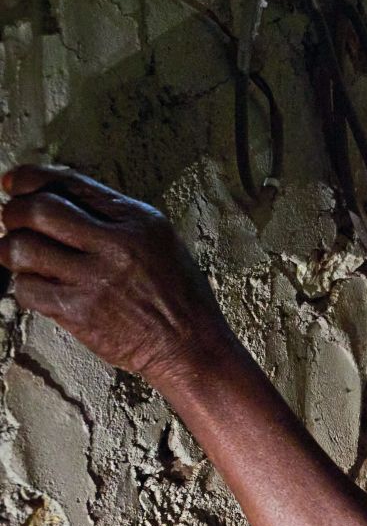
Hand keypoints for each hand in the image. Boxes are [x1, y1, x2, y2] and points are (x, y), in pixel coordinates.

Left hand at [0, 165, 234, 385]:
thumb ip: (116, 220)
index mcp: (140, 221)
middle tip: (13, 222)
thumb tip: (58, 201)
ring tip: (22, 257)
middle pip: (38, 210)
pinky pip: (26, 288)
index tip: (14, 184)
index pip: (71, 183)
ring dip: (12, 250)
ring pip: (22, 248)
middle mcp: (117, 245)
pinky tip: (41, 288)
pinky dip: (25, 286)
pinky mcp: (79, 312)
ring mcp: (96, 279)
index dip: (31, 179)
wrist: (191, 346)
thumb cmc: (179, 298)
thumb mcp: (162, 243)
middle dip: (14, 213)